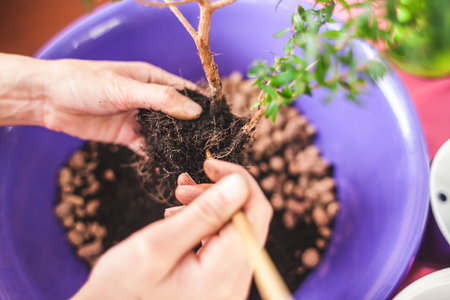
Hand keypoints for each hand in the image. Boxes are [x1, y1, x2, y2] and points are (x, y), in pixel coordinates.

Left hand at [0, 53, 201, 151]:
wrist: (49, 99)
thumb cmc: (85, 82)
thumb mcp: (125, 88)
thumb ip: (161, 99)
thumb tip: (195, 111)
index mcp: (152, 79)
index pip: (186, 92)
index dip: (203, 105)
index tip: (221, 121)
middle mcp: (149, 99)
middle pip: (179, 115)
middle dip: (193, 129)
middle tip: (212, 146)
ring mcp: (139, 118)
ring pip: (165, 133)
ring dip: (177, 144)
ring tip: (195, 158)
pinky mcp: (127, 136)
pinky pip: (148, 148)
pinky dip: (158, 156)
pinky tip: (170, 166)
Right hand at [72, 159, 272, 299]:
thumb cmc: (123, 287)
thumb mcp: (158, 244)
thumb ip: (203, 213)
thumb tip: (240, 183)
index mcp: (224, 276)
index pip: (255, 213)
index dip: (239, 180)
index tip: (209, 165)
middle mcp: (235, 283)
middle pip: (248, 220)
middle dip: (219, 194)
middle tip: (183, 187)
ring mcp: (229, 285)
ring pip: (236, 228)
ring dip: (210, 207)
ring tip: (177, 202)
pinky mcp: (219, 282)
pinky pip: (223, 242)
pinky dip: (206, 223)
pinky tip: (180, 218)